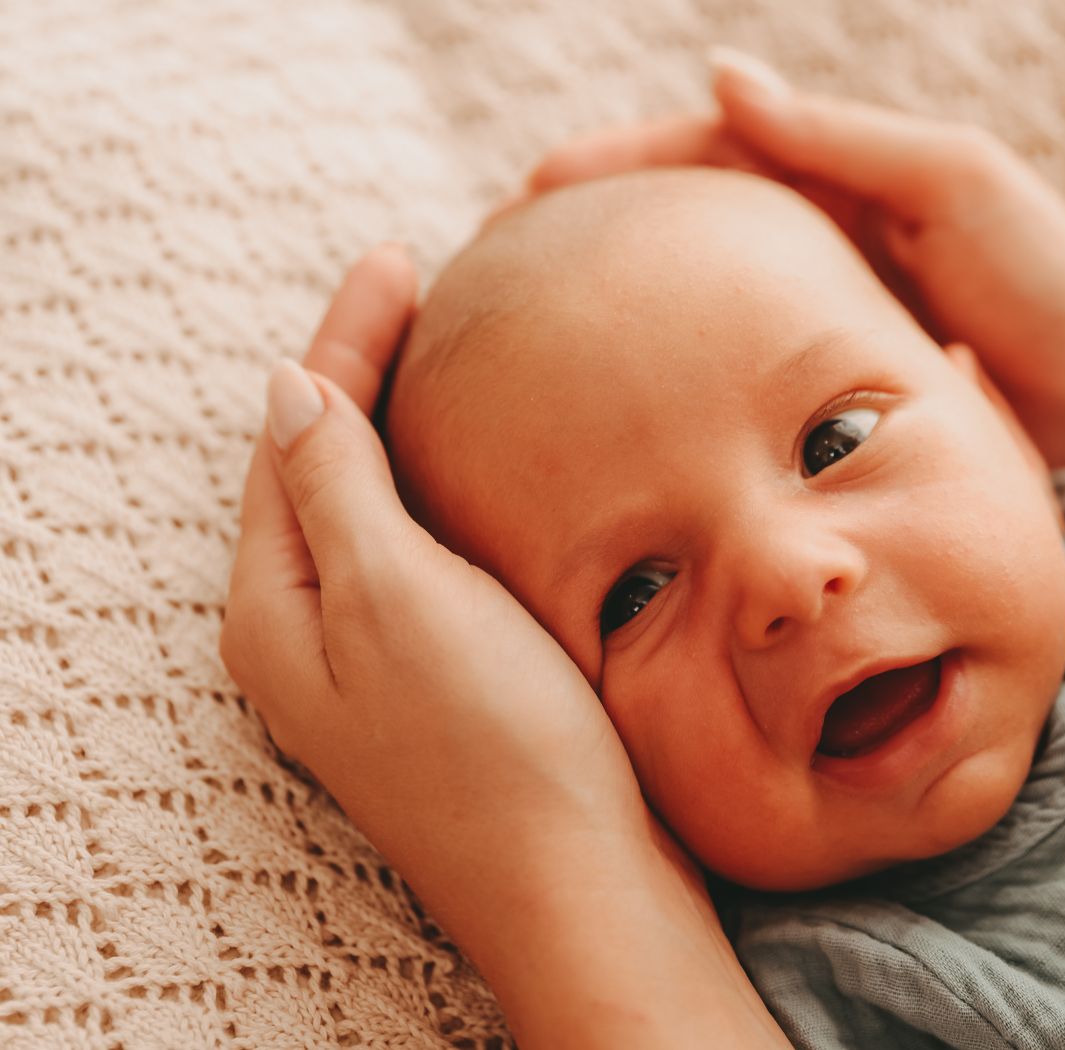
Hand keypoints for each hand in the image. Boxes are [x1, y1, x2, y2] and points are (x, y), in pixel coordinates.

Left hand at [221, 247, 686, 975]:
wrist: (577, 881)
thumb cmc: (490, 744)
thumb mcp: (395, 595)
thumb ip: (335, 486)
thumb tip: (286, 387)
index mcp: (278, 605)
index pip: (296, 435)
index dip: (342, 341)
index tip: (398, 259)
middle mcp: (311, 632)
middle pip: (323, 465)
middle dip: (362, 372)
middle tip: (419, 285)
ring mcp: (376, 659)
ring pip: (373, 508)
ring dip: (402, 426)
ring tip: (445, 354)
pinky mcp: (441, 678)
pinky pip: (421, 552)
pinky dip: (443, 488)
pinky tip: (486, 469)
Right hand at [525, 50, 1064, 467]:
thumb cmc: (1045, 278)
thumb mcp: (950, 183)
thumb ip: (838, 139)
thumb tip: (722, 80)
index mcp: (832, 178)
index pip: (697, 156)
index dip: (609, 170)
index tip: (525, 194)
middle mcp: (810, 241)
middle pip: (675, 230)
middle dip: (587, 241)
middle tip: (490, 270)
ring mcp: (811, 316)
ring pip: (691, 306)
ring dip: (616, 317)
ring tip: (530, 344)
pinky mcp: (821, 390)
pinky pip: (730, 375)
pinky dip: (673, 380)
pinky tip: (621, 409)